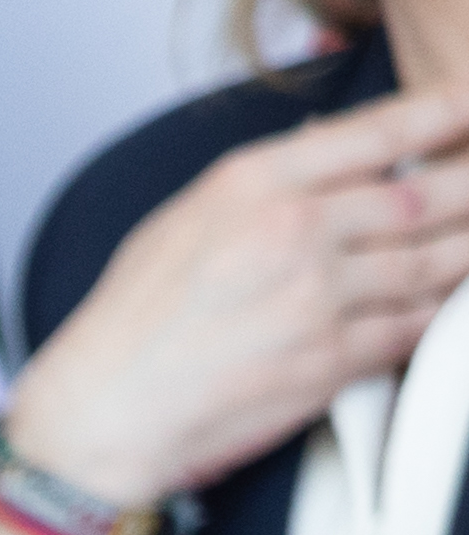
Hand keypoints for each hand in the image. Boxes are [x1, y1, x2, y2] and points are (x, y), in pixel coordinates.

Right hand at [0, 83, 468, 512]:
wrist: (101, 417)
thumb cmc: (129, 325)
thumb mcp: (182, 221)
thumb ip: (264, 183)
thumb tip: (332, 147)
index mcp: (253, 185)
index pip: (375, 134)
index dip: (440, 117)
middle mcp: (292, 232)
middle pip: (424, 196)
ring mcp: (316, 298)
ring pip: (432, 263)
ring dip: (465, 253)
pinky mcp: (329, 361)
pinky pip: (413, 327)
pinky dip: (438, 315)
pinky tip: (447, 304)